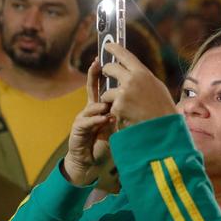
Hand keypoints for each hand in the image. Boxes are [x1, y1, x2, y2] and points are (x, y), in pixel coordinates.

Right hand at [62, 58, 113, 185]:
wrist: (89, 163)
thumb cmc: (105, 144)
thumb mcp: (118, 125)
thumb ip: (124, 113)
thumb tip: (142, 100)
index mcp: (101, 107)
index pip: (103, 85)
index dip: (103, 71)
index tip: (105, 56)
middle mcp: (90, 109)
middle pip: (91, 88)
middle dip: (94, 75)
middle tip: (99, 64)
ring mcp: (83, 118)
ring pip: (91, 106)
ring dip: (101, 105)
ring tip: (109, 107)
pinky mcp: (77, 130)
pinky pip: (86, 121)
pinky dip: (97, 120)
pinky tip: (105, 119)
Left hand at [100, 42, 175, 126]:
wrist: (162, 129)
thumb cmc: (162, 109)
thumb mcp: (156, 87)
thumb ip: (142, 78)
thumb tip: (131, 70)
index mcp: (143, 73)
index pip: (125, 55)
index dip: (114, 48)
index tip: (107, 45)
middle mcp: (132, 80)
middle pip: (110, 68)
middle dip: (106, 71)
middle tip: (106, 72)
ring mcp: (123, 93)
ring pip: (107, 91)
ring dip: (111, 99)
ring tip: (126, 107)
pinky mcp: (117, 106)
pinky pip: (109, 106)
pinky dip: (114, 111)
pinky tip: (126, 116)